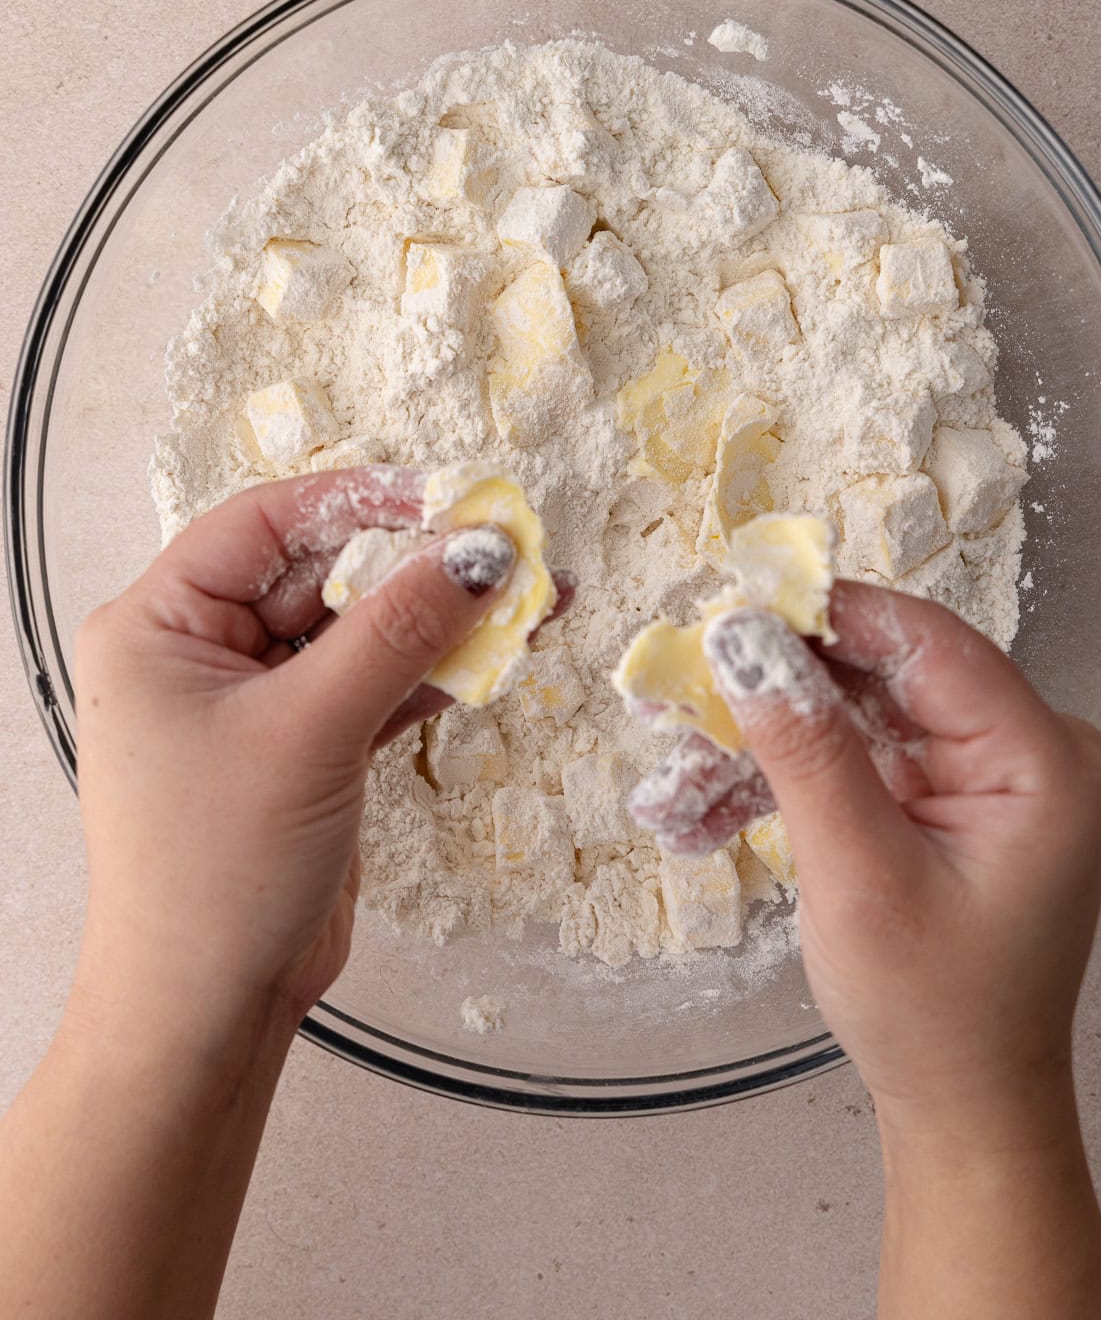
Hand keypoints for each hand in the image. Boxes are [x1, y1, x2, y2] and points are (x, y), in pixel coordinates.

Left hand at [71, 466, 526, 1039]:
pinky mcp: (309, 748)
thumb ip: (398, 630)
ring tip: (530, 592)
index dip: (358, 499)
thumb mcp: (307, 730)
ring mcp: (259, 702)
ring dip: (439, 617)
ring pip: (360, 629)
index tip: (449, 497)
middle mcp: (202, 651)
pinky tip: (501, 649)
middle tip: (507, 546)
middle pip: (321, 571)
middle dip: (414, 561)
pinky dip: (435, 672)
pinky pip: (378, 684)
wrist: (210, 1011)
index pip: (264, 523)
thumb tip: (480, 552)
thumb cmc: (216, 868)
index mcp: (160, 623)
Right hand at [633, 582, 1100, 1119]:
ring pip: (853, 710)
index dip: (823, 615)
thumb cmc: (935, 1011)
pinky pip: (854, 753)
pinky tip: (708, 802)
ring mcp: (982, 770)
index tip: (729, 609)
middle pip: (880, 672)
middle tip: (679, 690)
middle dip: (776, 688)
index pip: (925, 641)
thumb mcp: (859, 877)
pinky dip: (785, 775)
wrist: (964, 1103)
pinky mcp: (943, 794)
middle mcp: (1024, 747)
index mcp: (1041, 757)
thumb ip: (806, 750)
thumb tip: (745, 642)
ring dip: (764, 739)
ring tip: (675, 771)